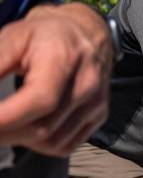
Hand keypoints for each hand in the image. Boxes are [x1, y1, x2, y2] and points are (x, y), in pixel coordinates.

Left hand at [0, 2, 111, 156]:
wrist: (86, 31)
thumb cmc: (45, 34)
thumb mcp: (12, 38)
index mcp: (64, 59)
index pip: (40, 100)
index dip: (7, 118)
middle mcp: (86, 84)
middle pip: (43, 127)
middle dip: (5, 132)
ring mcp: (96, 103)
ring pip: (52, 142)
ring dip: (20, 140)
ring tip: (4, 125)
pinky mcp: (98, 116)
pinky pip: (65, 145)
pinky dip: (40, 145)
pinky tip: (26, 129)